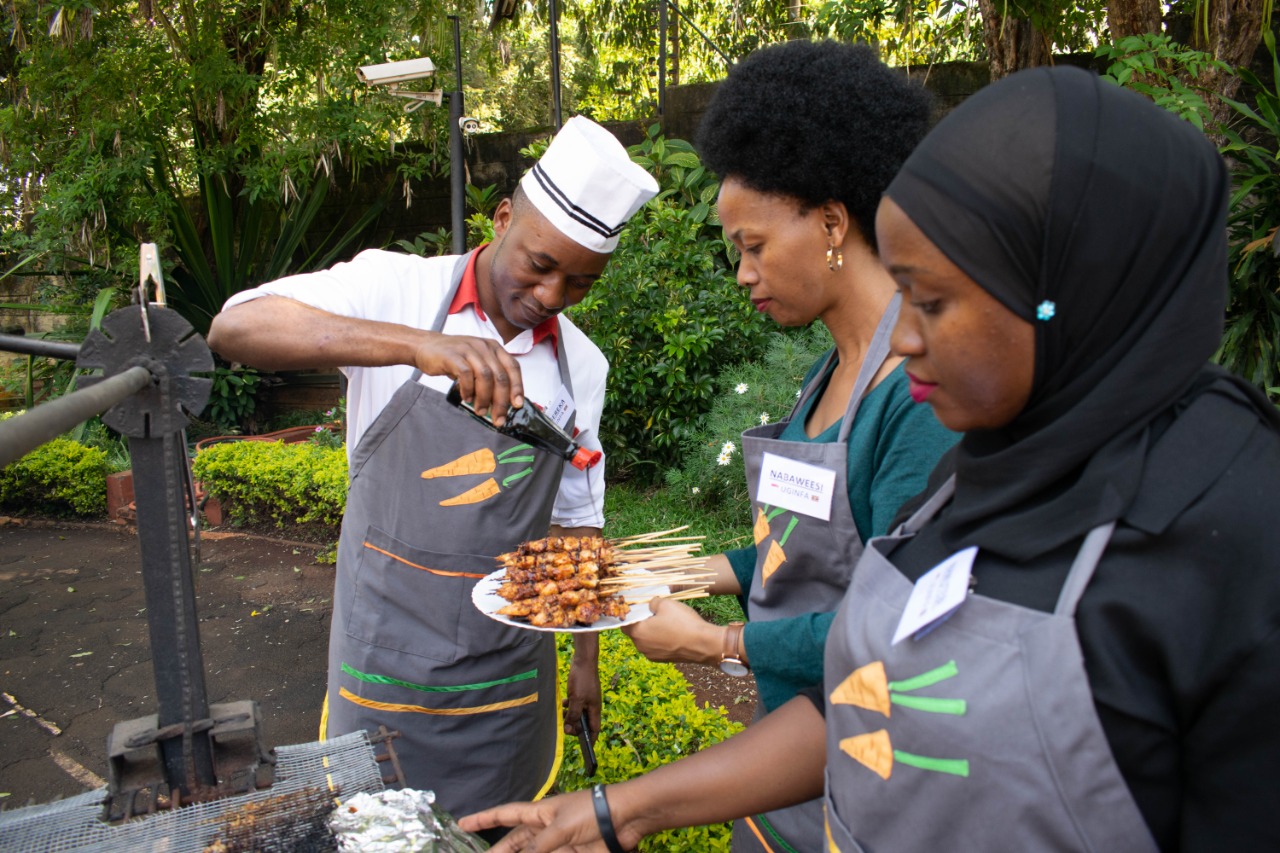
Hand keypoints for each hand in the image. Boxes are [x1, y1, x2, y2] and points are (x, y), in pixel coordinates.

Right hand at [413, 331, 524, 423]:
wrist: (425, 346)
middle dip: (501, 401)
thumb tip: (501, 404)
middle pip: (500, 376)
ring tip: (480, 410)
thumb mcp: (476, 363)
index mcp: (494, 348)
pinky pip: (466, 375)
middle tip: (498, 417)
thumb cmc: (453, 358)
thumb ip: (490, 378)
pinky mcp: (453, 355)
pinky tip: (467, 398)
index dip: (517, 387)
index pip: (513, 367)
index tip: (517, 405)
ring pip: (485, 376)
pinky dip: (468, 390)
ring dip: (485, 398)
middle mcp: (484, 346)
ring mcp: (469, 349)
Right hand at [460, 791, 606, 851]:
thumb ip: (538, 847)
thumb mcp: (560, 828)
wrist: (624, 820)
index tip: (463, 823)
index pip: (504, 815)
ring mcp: (556, 844)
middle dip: (497, 852)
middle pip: (514, 843)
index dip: (483, 818)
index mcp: (539, 812)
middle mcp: (544, 829)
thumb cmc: (592, 811)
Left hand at [564, 643, 601, 740]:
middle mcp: (592, 706)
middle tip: (565, 726)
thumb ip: (573, 715)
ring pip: (578, 714)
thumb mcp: (576, 700)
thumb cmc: (582, 680)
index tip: (585, 748)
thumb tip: (570, 728)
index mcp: (595, 709)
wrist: (583, 661)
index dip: (590, 739)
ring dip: (570, 716)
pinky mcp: (581, 693)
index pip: (595, 729)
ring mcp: (587, 699)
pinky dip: (569, 707)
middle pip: (585, 723)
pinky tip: (564, 703)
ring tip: (563, 713)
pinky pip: (575, 705)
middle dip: (575, 726)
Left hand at [622, 597, 720, 665]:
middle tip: (653, 613)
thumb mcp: (666, 604)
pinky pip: (656, 647)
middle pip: (635, 632)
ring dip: (651, 632)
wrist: (703, 644)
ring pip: (646, 640)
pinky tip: (672, 633)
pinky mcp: (663, 660)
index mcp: (637, 633)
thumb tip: (651, 605)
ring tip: (665, 622)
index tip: (638, 607)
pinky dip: (660, 640)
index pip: (624, 624)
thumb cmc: (682, 622)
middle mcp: (641, 647)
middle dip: (641, 623)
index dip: (630, 615)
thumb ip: (653, 602)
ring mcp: (652, 655)